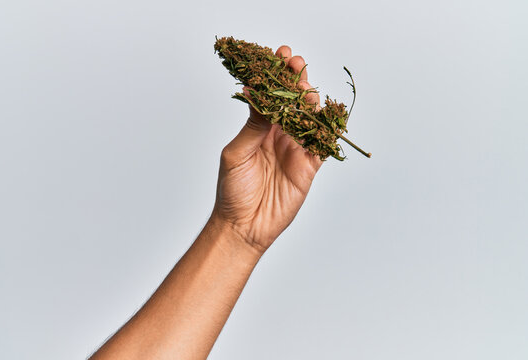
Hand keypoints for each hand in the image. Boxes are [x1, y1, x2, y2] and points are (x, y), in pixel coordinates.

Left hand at [212, 45, 323, 253]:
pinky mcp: (309, 167)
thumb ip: (252, 126)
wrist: (243, 226)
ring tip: (307, 91)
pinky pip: (323, 145)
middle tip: (297, 65)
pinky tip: (328, 116)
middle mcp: (279, 134)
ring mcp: (296, 149)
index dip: (277, 76)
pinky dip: (328, 130)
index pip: (271, 95)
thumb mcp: (236, 153)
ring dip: (312, 101)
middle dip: (297, 80)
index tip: (281, 56)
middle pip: (294, 101)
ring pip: (311, 118)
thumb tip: (257, 93)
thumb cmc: (232, 190)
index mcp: (259, 128)